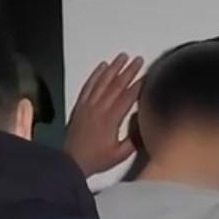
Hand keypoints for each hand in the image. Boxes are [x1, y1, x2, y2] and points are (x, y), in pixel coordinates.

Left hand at [64, 53, 143, 176]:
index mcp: (110, 119)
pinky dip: (95, 75)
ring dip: (113, 68)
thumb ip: (134, 139)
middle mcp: (99, 109)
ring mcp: (88, 105)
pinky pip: (88, 86)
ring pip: (102, 82)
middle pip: (116, 85)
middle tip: (138, 60)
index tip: (147, 75)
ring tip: (122, 57)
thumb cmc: (96, 159)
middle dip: (128, 71)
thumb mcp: (120, 154)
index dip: (138, 85)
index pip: (127, 97)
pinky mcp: (80, 106)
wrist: (71, 161)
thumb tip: (143, 122)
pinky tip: (102, 66)